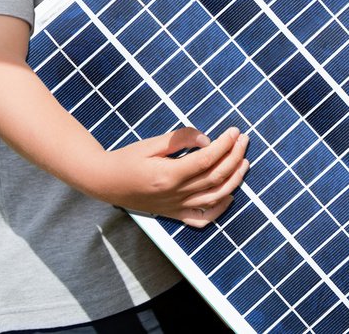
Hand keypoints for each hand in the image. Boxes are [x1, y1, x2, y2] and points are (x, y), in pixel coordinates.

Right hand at [98, 126, 249, 227]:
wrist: (104, 182)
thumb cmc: (127, 159)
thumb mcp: (151, 143)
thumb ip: (180, 139)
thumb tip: (207, 140)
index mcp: (168, 175)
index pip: (207, 159)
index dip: (225, 144)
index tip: (234, 131)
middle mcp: (174, 194)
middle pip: (215, 177)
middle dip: (234, 156)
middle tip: (243, 140)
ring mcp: (175, 207)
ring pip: (214, 197)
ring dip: (234, 179)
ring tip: (244, 161)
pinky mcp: (173, 215)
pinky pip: (201, 218)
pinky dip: (219, 209)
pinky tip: (229, 195)